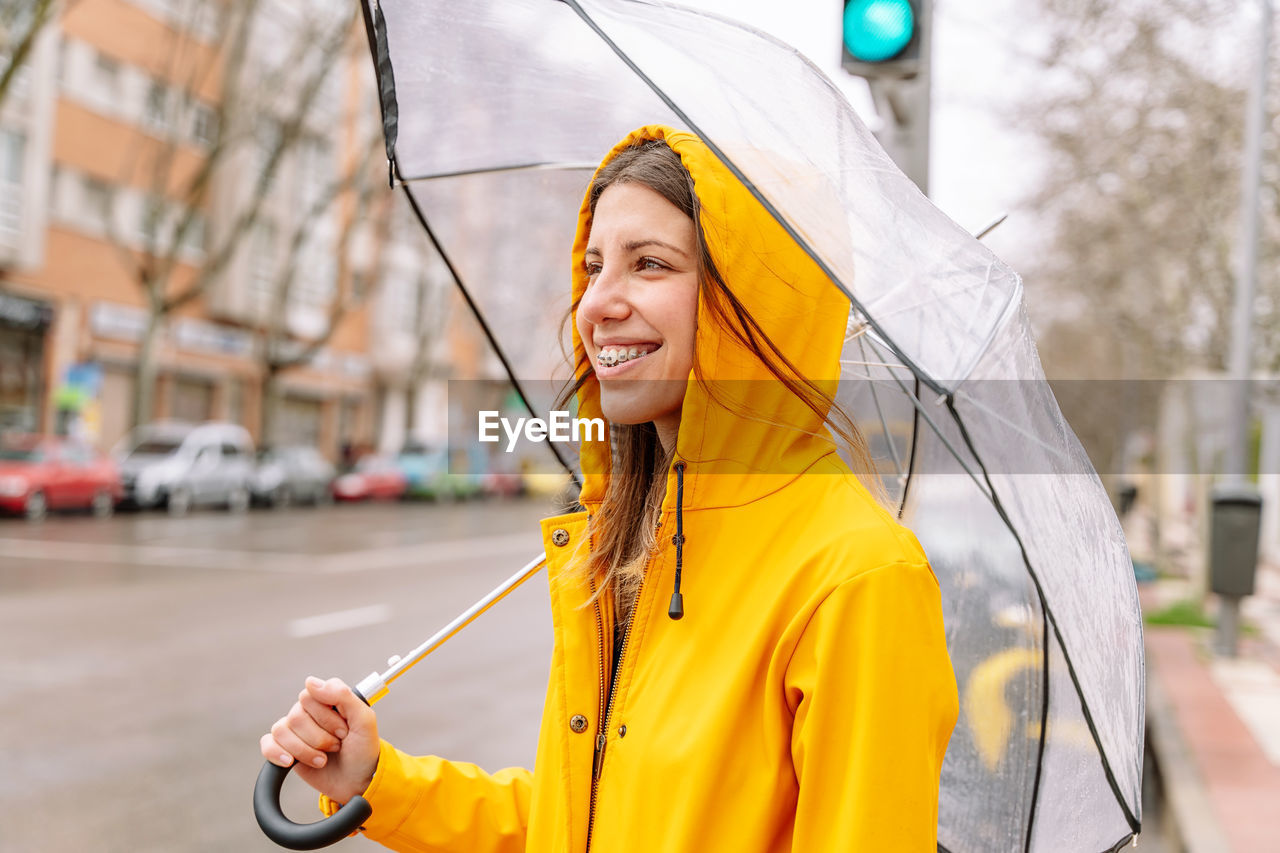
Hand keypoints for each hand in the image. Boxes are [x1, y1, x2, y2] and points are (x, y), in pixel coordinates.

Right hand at [261, 676, 379, 803]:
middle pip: (296, 716)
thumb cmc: (362, 750)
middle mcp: (309, 710)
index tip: (344, 731)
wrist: (356, 782)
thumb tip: (310, 682)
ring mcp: (295, 729)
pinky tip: (291, 762)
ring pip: (282, 731)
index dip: (327, 717)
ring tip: (322, 759)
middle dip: (320, 737)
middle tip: (337, 745)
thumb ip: (342, 695)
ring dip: (305, 751)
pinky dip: (278, 754)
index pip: (310, 695)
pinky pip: (268, 744)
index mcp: (328, 698)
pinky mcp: (284, 748)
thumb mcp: (364, 721)